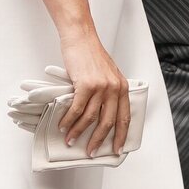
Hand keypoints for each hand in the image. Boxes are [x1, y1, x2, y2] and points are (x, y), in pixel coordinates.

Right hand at [56, 32, 130, 157]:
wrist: (81, 38)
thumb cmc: (91, 54)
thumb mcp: (107, 74)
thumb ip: (108, 92)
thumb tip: (100, 115)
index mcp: (122, 87)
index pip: (125, 117)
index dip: (121, 136)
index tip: (118, 149)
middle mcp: (114, 88)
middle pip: (108, 122)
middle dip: (99, 140)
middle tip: (91, 151)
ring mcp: (100, 87)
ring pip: (90, 118)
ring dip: (79, 132)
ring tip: (71, 140)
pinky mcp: (85, 85)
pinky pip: (77, 109)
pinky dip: (69, 120)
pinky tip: (64, 126)